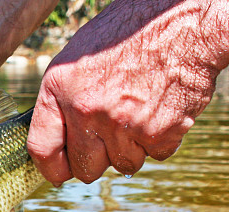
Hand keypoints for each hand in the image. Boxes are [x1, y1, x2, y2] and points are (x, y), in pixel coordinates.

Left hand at [27, 0, 221, 185]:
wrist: (186, 22)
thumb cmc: (128, 37)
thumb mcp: (78, 61)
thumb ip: (62, 102)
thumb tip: (56, 143)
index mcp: (58, 89)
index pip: (42, 149)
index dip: (52, 168)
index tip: (60, 173)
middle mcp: (86, 110)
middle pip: (85, 168)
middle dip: (96, 160)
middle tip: (109, 138)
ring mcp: (122, 124)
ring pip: (122, 165)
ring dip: (131, 148)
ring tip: (138, 112)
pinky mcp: (158, 133)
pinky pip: (155, 155)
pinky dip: (160, 139)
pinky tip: (160, 109)